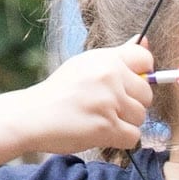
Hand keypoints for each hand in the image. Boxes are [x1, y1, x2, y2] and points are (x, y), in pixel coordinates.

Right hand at [21, 43, 154, 154]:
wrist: (31, 115)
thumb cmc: (59, 92)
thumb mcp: (85, 64)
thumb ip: (118, 55)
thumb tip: (145, 40)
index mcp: (106, 58)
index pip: (145, 58)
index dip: (144, 74)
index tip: (131, 84)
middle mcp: (109, 76)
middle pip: (147, 95)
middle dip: (132, 104)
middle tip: (107, 107)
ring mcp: (108, 102)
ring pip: (140, 117)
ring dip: (125, 123)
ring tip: (99, 119)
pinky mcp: (106, 127)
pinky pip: (133, 136)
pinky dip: (120, 139)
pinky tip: (100, 133)